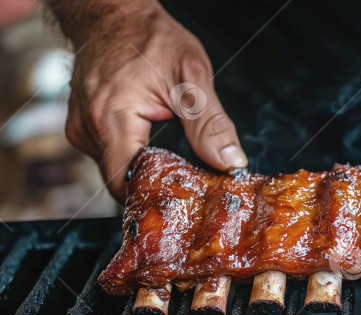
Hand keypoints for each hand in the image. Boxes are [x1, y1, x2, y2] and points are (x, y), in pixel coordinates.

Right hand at [54, 0, 246, 200]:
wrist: (112, 14)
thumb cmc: (149, 37)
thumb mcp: (191, 76)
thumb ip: (210, 123)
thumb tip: (230, 160)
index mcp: (112, 118)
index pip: (125, 182)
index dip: (155, 198)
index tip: (187, 202)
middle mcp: (89, 128)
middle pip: (121, 181)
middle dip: (156, 187)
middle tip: (191, 190)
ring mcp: (82, 129)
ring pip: (117, 169)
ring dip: (146, 171)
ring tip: (177, 165)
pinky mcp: (84, 127)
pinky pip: (111, 154)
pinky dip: (135, 156)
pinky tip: (156, 148)